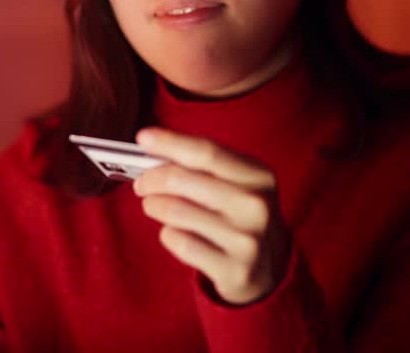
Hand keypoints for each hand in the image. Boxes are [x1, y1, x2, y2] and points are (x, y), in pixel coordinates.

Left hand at [131, 127, 291, 305]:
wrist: (268, 271)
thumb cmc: (239, 217)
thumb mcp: (237, 185)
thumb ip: (202, 166)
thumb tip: (153, 147)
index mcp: (259, 176)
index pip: (206, 151)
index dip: (170, 142)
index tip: (143, 137)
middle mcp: (257, 206)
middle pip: (181, 179)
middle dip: (151, 179)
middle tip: (141, 184)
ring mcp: (247, 241)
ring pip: (175, 210)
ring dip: (154, 206)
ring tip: (153, 206)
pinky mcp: (234, 271)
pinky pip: (179, 242)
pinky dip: (167, 234)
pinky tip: (174, 233)